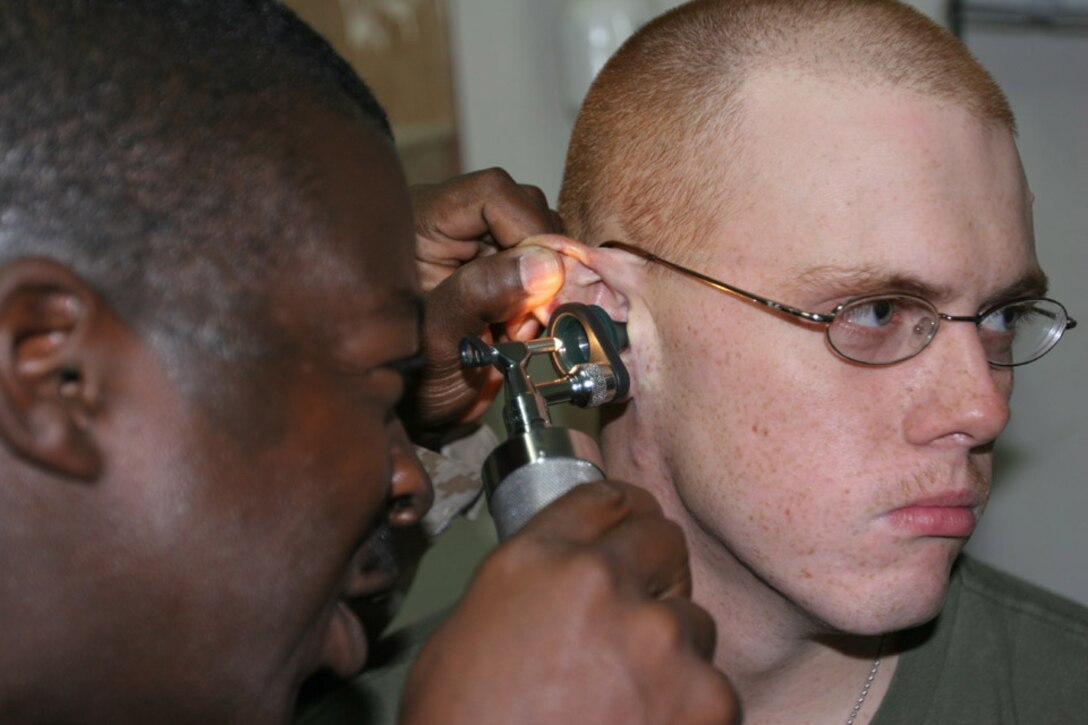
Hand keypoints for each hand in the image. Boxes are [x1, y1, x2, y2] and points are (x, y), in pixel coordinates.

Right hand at [399, 481, 737, 724]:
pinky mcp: (705, 698)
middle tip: (638, 612)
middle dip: (655, 571)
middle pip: (662, 539)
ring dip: (671, 650)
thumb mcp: (461, 638)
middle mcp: (601, 582)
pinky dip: (691, 710)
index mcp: (536, 561)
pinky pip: (714, 686)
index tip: (629, 524)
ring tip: (631, 696)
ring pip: (692, 620)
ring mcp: (657, 637)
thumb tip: (554, 584)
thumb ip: (523, 590)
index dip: (621, 512)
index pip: (603, 499)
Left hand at [408, 170, 567, 432]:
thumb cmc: (411, 382)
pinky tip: (520, 330)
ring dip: (546, 284)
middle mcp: (451, 226)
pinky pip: (543, 266)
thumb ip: (482, 295)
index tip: (540, 280)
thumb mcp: (440, 339)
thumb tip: (546, 264)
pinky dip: (546, 299)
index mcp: (421, 225)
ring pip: (539, 238)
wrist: (420, 416)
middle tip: (525, 317)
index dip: (527, 229)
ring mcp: (478, 249)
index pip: (492, 194)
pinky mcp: (499, 272)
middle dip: (540, 262)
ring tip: (517, 329)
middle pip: (523, 210)